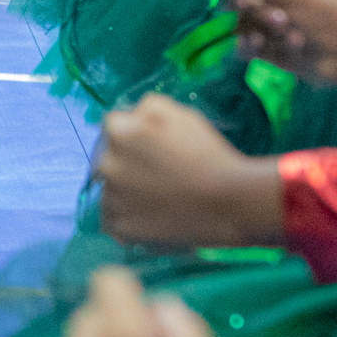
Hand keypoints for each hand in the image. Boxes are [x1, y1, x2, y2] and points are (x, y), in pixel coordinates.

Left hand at [96, 95, 272, 248]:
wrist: (228, 202)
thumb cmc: (207, 154)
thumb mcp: (180, 114)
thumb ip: (147, 108)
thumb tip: (132, 116)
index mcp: (119, 133)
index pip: (113, 128)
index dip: (133, 136)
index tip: (150, 148)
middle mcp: (107, 165)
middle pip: (108, 160)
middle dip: (126, 165)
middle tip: (157, 175)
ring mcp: (112, 198)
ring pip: (110, 192)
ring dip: (126, 193)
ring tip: (158, 200)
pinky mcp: (121, 228)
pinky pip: (113, 221)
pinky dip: (127, 221)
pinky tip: (150, 219)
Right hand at [197, 0, 336, 85]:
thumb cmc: (317, 10)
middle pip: (234, 0)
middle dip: (247, 6)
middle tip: (263, 8)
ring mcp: (267, 25)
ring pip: (238, 25)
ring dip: (255, 27)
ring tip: (283, 29)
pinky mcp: (268, 50)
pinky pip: (243, 47)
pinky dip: (249, 46)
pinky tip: (263, 46)